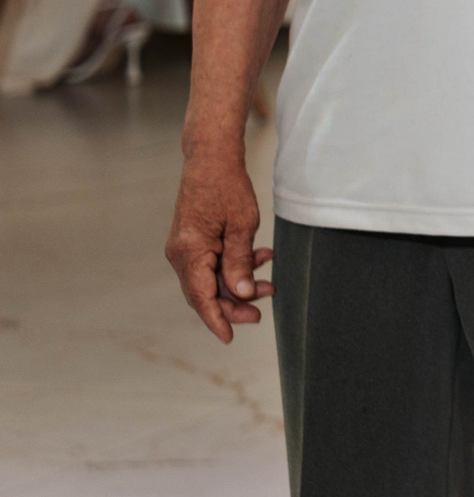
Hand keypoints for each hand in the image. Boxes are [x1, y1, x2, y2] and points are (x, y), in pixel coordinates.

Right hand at [165, 151, 272, 342]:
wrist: (211, 158)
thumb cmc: (227, 186)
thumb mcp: (242, 226)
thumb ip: (240, 262)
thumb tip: (242, 294)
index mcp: (189, 252)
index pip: (202, 297)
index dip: (217, 319)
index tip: (230, 337)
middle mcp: (180, 254)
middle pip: (206, 292)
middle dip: (235, 303)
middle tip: (262, 310)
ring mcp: (184, 248)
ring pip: (211, 279)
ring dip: (239, 284)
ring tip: (269, 284)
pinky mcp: (193, 241)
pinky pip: (212, 263)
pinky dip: (234, 266)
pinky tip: (261, 258)